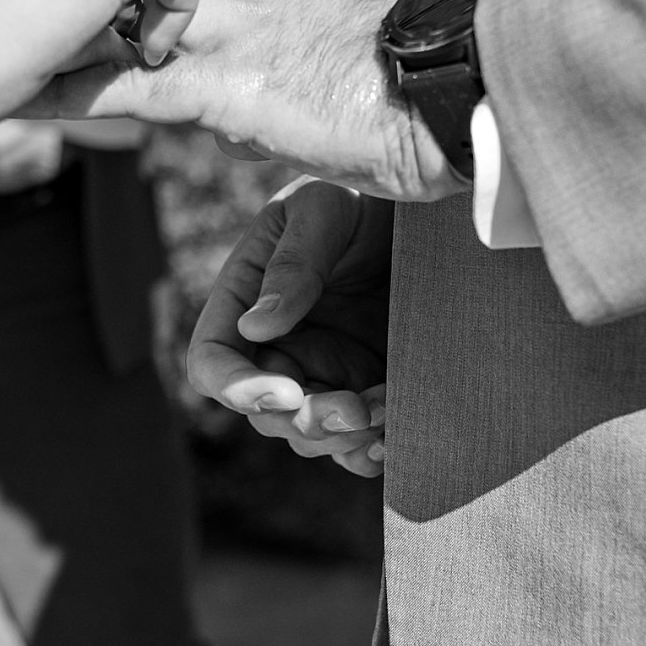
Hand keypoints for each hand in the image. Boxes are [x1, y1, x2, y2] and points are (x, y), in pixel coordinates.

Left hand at [25, 0, 460, 201]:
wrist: (460, 92)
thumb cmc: (406, 94)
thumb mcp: (322, 83)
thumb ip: (272, 91)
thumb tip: (246, 119)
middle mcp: (234, 3)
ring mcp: (232, 40)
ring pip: (117, 22)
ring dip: (49, 36)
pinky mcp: (237, 87)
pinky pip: (138, 86)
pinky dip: (80, 91)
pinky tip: (31, 99)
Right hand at [189, 177, 394, 476]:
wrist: (433, 206)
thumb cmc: (365, 194)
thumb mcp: (324, 211)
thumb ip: (292, 264)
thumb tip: (256, 329)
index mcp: (245, 300)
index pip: (212, 362)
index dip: (237, 388)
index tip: (288, 393)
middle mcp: (277, 344)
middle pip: (263, 411)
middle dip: (304, 420)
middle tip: (353, 409)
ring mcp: (324, 370)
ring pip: (309, 435)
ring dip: (340, 438)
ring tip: (383, 410)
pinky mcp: (369, 388)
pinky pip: (355, 441)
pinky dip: (368, 451)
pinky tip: (394, 438)